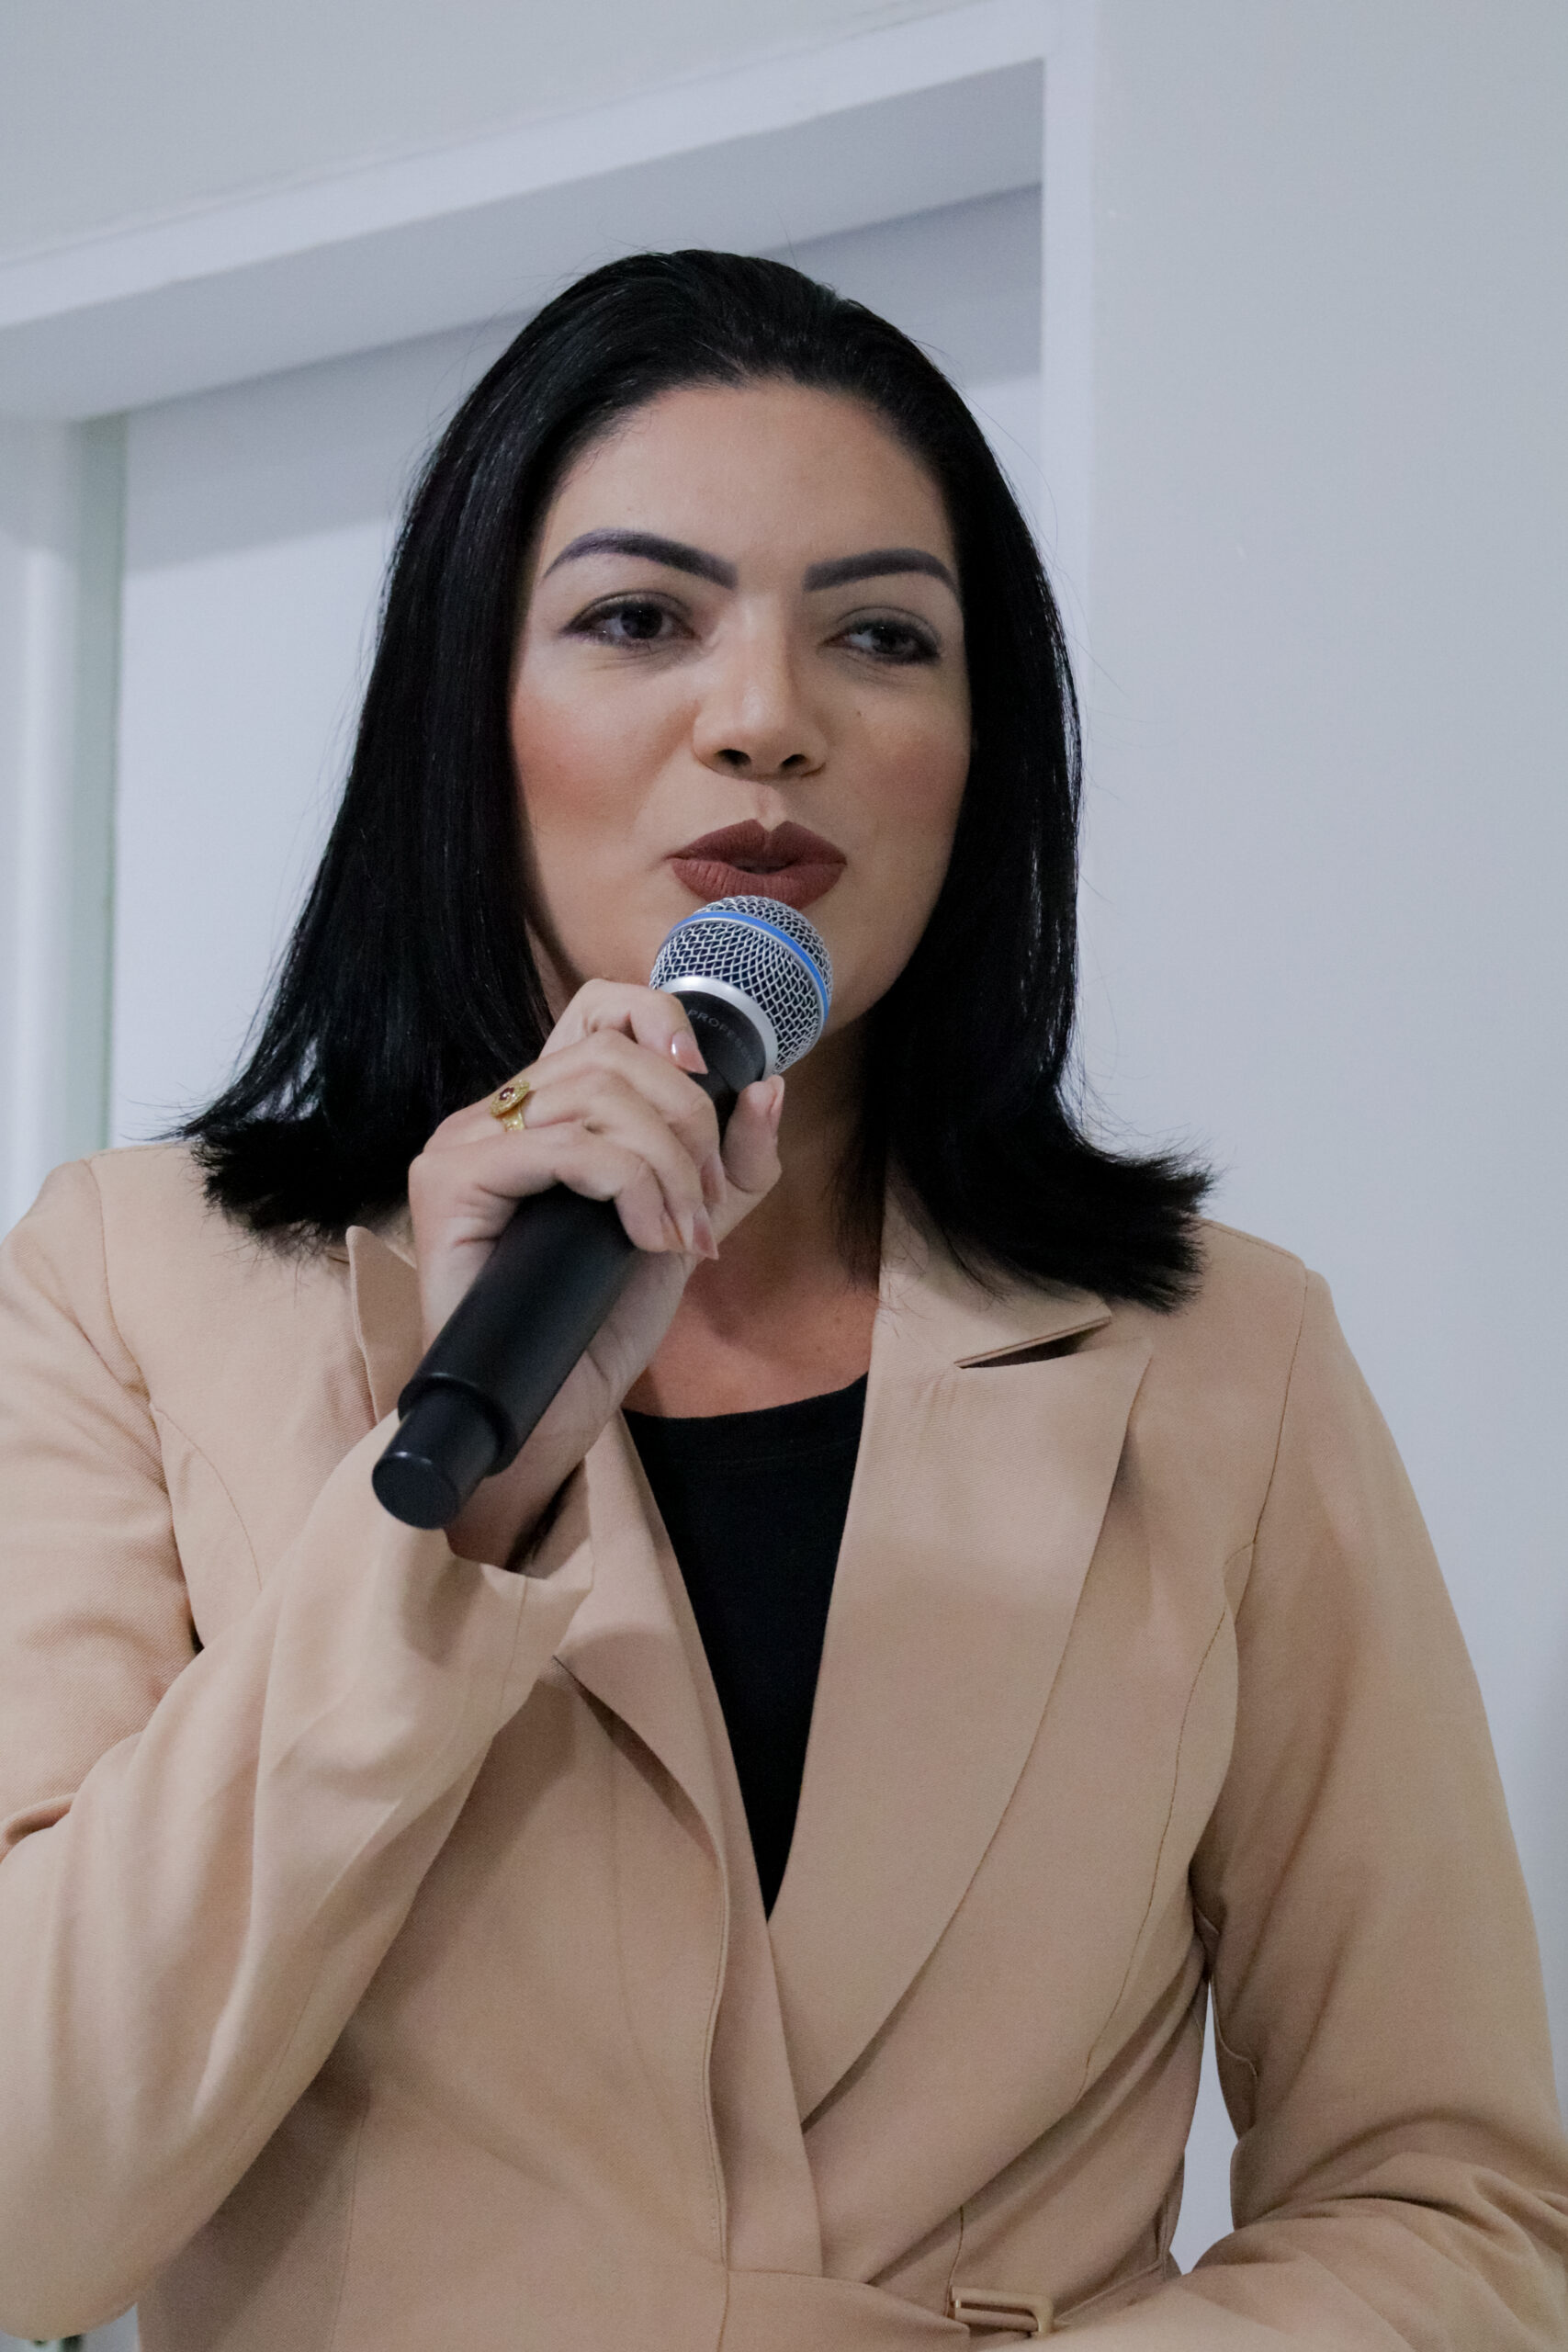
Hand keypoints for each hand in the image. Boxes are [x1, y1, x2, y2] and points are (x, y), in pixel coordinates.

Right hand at [407, 980, 783, 1565]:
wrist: (542, 1412)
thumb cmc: (596, 1324)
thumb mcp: (685, 1226)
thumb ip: (729, 1164)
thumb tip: (767, 1085)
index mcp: (543, 1108)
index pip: (598, 1008)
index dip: (659, 1018)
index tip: (709, 1077)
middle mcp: (494, 1112)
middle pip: (611, 1054)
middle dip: (688, 1123)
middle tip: (704, 1203)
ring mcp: (462, 1141)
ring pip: (594, 1094)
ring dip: (667, 1163)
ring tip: (681, 1231)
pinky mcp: (447, 1182)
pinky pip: (565, 1146)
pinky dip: (630, 1186)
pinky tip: (648, 1240)